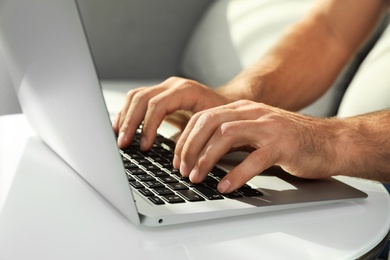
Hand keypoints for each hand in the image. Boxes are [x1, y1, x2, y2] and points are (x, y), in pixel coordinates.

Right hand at [112, 77, 230, 148]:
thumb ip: (196, 138)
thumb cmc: (223, 115)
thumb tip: (179, 161)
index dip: (148, 126)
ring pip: (136, 96)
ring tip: (119, 137)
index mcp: (186, 90)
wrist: (228, 102)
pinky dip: (127, 113)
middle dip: (130, 123)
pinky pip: (137, 99)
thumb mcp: (214, 126)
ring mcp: (165, 88)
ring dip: (125, 117)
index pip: (158, 104)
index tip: (144, 146)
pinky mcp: (159, 94)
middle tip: (124, 144)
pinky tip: (121, 126)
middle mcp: (173, 85)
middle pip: (142, 98)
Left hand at [173, 100, 335, 192]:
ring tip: (197, 178)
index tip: (178, 159)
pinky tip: (225, 187)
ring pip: (226, 135)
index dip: (185, 139)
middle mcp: (253, 113)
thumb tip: (203, 153)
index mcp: (243, 109)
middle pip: (210, 122)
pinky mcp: (283, 145)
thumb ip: (233, 137)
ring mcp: (268, 127)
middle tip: (183, 170)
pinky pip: (254, 159)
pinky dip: (236, 174)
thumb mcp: (256, 132)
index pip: (204, 117)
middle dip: (189, 147)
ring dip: (206, 158)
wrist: (331, 141)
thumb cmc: (291, 141)